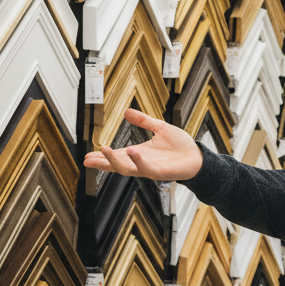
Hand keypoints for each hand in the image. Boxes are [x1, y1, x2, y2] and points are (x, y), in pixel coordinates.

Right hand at [83, 109, 202, 180]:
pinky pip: (146, 168)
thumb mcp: (160, 128)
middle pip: (117, 165)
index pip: (116, 155)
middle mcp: (141, 163)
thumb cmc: (180, 145)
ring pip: (127, 169)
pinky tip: (131, 151)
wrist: (198, 156)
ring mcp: (150, 169)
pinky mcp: (161, 173)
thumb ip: (144, 121)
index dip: (102, 156)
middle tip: (86, 160)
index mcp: (139, 153)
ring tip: (103, 151)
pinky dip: (138, 160)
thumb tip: (127, 112)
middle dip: (102, 163)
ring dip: (114, 161)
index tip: (87, 155)